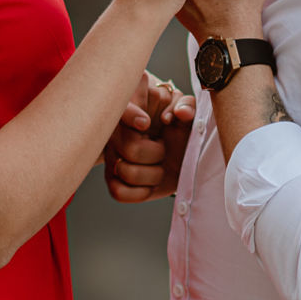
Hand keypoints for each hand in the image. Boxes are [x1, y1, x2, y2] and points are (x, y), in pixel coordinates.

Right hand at [104, 74, 198, 202]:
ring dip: (153, 174)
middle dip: (157, 154)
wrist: (178, 152)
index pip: (122, 109)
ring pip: (128, 172)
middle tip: (162, 147)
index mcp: (132, 107)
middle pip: (132, 149)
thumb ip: (188, 106)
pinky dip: (140, 193)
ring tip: (158, 164)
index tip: (145, 123)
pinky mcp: (112, 178)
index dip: (131, 116)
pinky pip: (118, 193)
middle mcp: (115, 131)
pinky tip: (150, 183)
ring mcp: (111, 156)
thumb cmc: (178, 127)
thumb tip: (181, 113)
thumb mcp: (186, 112)